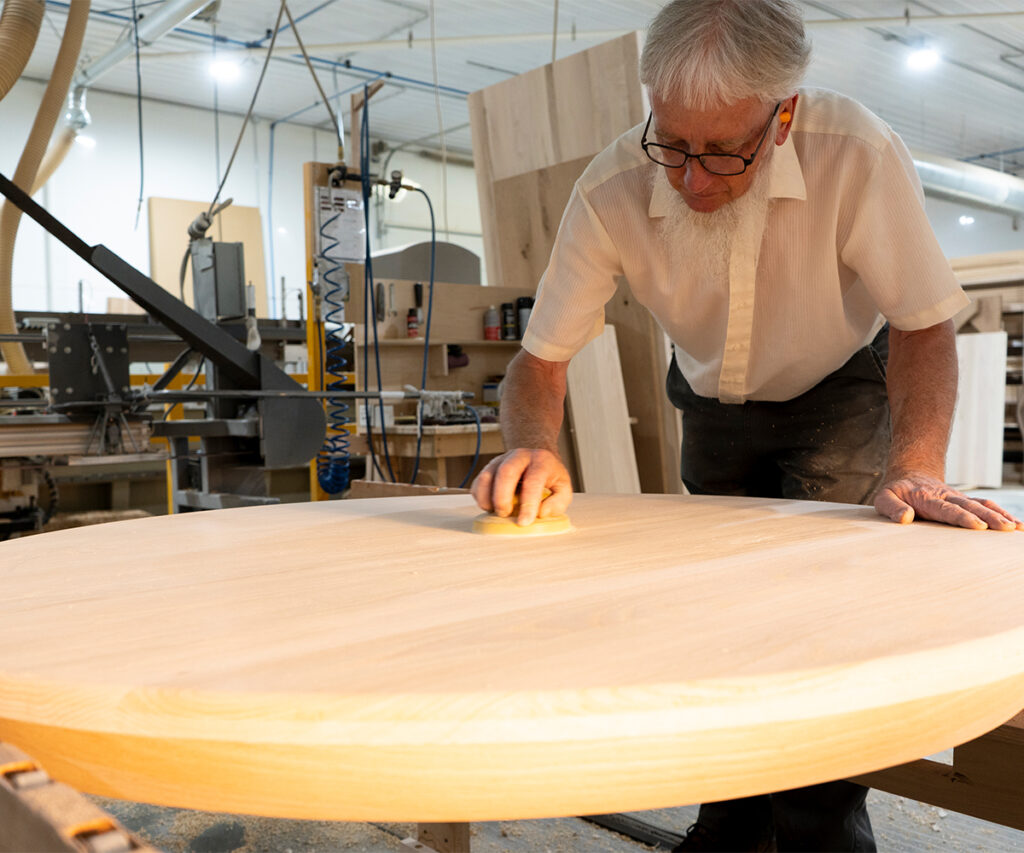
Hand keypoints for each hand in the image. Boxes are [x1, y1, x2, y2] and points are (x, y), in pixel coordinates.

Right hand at [471, 448, 572, 525]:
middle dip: (503, 497)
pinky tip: (490, 506)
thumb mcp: (563, 489)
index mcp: (541, 460)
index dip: (528, 503)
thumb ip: (558, 503)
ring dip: (488, 498)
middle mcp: (520, 456)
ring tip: (496, 512)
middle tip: (506, 515)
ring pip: (487, 476)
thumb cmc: (549, 478)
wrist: (536, 460)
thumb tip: (541, 512)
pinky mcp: (489, 468)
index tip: (524, 521)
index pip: (534, 479)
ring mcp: (502, 460)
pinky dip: (480, 498)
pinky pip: (478, 482)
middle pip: (506, 471)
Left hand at [874, 473, 1023, 530]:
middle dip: (989, 517)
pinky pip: (985, 505)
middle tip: (1005, 528)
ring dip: (999, 515)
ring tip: (1015, 528)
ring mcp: (958, 498)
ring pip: (982, 505)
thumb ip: (892, 508)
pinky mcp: (965, 502)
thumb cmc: (896, 491)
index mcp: (927, 499)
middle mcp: (947, 497)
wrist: (909, 475)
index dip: (962, 517)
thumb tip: (905, 518)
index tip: (978, 526)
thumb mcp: (884, 498)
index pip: (947, 509)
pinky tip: (1017, 525)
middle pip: (970, 507)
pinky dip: (1002, 513)